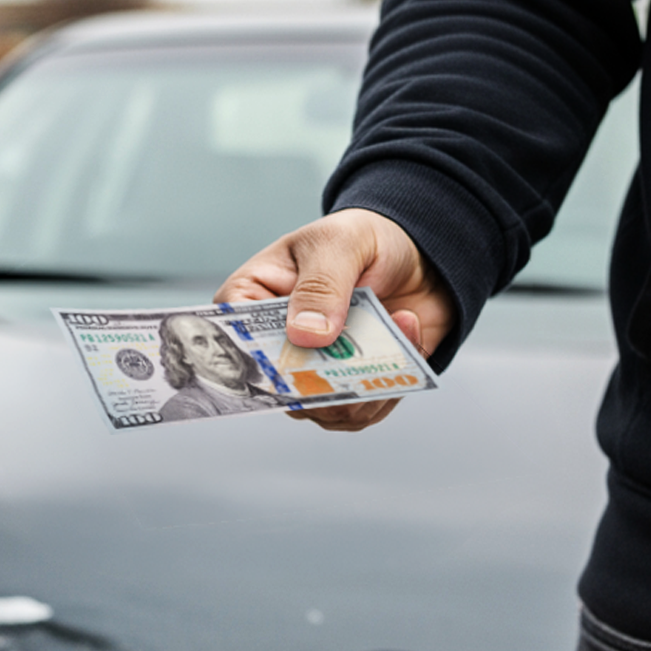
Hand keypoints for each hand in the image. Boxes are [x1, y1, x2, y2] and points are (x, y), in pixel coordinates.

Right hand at [215, 208, 455, 431]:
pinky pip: (362, 412)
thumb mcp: (338, 243)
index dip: (257, 356)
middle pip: (280, 388)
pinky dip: (391, 381)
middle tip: (362, 340)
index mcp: (252, 302)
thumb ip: (321, 285)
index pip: (233, 340)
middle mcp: (276, 346)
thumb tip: (305, 334)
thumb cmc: (361, 238)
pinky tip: (407, 332)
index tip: (295, 355)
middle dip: (325, 376)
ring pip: (324, 410)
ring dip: (366, 379)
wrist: (416, 254)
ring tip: (396, 325)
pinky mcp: (349, 387)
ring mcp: (313, 371)